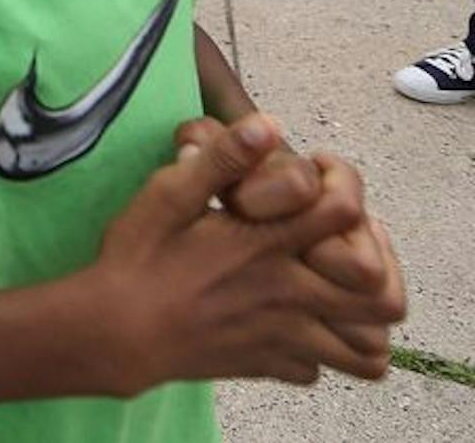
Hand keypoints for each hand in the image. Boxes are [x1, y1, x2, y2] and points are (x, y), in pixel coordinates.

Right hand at [91, 113, 401, 392]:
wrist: (111, 333)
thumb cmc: (135, 259)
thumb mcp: (166, 196)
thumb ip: (220, 160)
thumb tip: (268, 123)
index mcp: (265, 246)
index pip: (345, 213)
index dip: (345, 183)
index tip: (320, 172)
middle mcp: (287, 295)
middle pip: (381, 296)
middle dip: (379, 262)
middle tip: (347, 239)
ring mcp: (281, 338)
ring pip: (366, 350)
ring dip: (364, 320)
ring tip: (337, 289)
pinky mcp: (264, 365)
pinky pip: (318, 370)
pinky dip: (317, 351)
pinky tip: (294, 326)